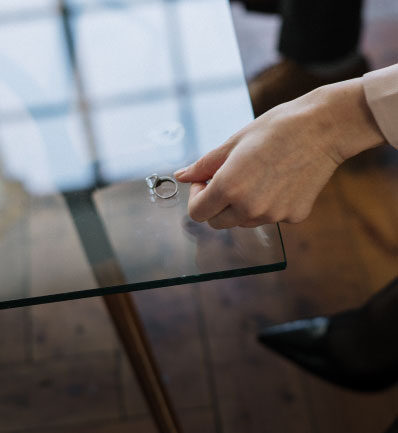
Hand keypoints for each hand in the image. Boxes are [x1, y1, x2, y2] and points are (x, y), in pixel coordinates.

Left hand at [175, 78, 384, 228]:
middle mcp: (250, 208)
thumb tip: (181, 176)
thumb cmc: (276, 128)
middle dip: (216, 204)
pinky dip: (267, 205)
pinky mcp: (293, 217)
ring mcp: (273, 215)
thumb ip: (203, 165)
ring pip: (243, 221)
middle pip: (217, 222)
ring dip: (240, 206)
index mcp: (229, 188)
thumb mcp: (233, 143)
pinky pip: (269, 217)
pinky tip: (278, 181)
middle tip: (227, 180)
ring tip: (256, 177)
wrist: (323, 128)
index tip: (205, 182)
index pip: (197, 213)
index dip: (197, 197)